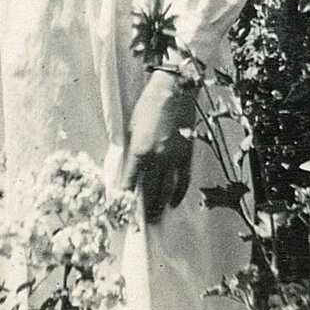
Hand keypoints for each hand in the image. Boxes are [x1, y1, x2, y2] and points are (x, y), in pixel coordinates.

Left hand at [121, 70, 194, 222]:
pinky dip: (178, 193)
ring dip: (160, 205)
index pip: (130, 180)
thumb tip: (129, 168)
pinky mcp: (187, 154)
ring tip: (156, 217)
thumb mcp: (132, 127)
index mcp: (140, 150)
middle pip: (149, 190)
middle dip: (144, 207)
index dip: (125, 196)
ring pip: (166, 189)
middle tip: (141, 220)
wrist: (174, 90)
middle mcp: (157, 158)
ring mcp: (174, 157)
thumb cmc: (148, 104)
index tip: (122, 207)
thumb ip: (131, 150)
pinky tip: (173, 202)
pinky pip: (183, 179)